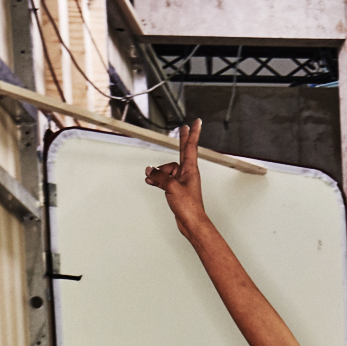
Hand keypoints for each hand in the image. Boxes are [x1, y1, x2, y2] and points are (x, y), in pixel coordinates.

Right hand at [144, 119, 207, 238]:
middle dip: (182, 140)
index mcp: (190, 170)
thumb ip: (159, 176)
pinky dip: (157, 179)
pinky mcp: (177, 189)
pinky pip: (164, 179)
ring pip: (167, 170)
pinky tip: (150, 181)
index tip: (196, 123)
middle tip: (183, 128)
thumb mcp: (172, 187)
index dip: (193, 134)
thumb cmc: (188, 207)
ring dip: (158, 173)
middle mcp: (187, 174)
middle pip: (182, 152)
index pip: (191, 147)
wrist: (191, 222)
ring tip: (150, 177)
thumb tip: (150, 170)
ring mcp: (182, 181)